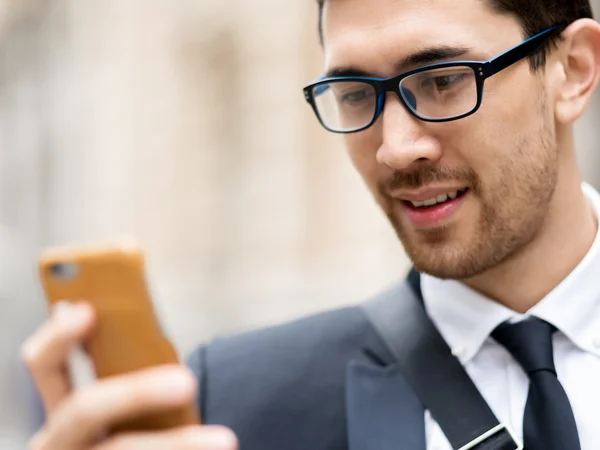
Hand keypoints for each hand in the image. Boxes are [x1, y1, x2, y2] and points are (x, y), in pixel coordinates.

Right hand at [21, 302, 237, 449]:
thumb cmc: (133, 434)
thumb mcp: (121, 410)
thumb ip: (126, 374)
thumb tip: (146, 328)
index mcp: (59, 410)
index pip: (44, 365)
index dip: (59, 337)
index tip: (86, 310)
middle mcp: (55, 442)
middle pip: (81, 411)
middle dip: (135, 393)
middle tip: (188, 382)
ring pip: (120, 449)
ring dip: (176, 445)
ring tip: (225, 440)